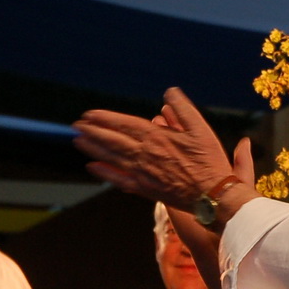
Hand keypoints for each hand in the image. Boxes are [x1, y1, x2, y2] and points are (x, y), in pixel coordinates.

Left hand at [74, 88, 236, 208]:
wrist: (212, 195)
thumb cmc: (209, 161)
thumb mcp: (201, 128)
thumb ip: (183, 109)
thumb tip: (168, 93)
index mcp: (157, 137)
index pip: (125, 124)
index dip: (105, 118)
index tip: (89, 114)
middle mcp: (145, 154)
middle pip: (112, 140)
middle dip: (93, 131)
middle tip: (76, 125)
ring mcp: (142, 172)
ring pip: (111, 157)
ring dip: (93, 148)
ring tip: (77, 141)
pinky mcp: (145, 188)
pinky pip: (119, 179)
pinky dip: (104, 172)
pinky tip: (92, 167)